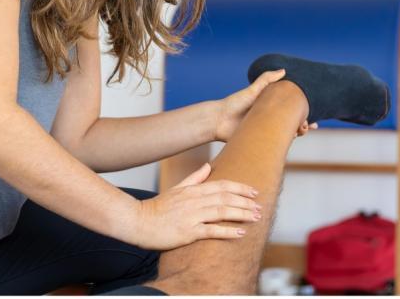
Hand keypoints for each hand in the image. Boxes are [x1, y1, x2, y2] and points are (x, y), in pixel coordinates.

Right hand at [133, 163, 261, 249]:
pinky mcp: (187, 232)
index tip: (254, 192)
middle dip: (245, 202)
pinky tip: (239, 233)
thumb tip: (208, 166)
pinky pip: (211, 230)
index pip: (222, 185)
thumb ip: (194, 178)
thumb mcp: (176, 188)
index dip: (240, 188)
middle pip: (226, 197)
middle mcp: (195, 200)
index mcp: (193, 190)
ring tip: (255, 217)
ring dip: (241, 214)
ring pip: (222, 211)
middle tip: (261, 207)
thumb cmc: (157, 207)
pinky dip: (227, 231)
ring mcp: (192, 216)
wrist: (138, 221)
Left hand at [214, 69, 316, 141]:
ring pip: (287, 134)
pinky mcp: (261, 142)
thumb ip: (267, 80)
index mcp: (270, 107)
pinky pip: (276, 143)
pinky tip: (291, 139)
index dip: (304, 113)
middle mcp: (270, 119)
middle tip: (308, 126)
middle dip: (304, 125)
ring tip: (300, 131)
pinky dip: (285, 142)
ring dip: (297, 133)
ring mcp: (266, 131)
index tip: (313, 116)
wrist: (219, 121)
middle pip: (292, 123)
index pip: (291, 109)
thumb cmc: (234, 103)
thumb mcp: (252, 90)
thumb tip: (284, 70)